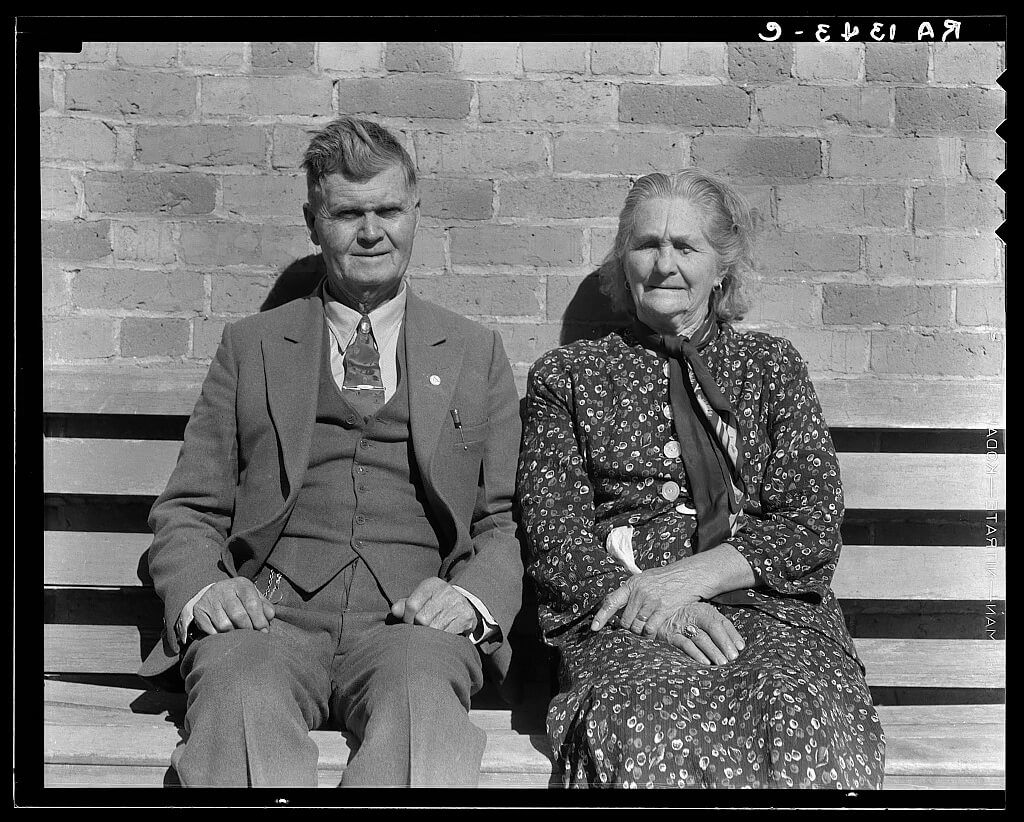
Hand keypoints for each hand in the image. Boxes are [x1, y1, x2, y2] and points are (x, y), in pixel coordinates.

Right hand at [191, 577, 275, 635]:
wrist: (215, 594)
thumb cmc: (240, 599)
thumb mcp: (254, 597)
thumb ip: (265, 608)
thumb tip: (269, 620)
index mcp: (241, 584)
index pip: (252, 603)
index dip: (259, 620)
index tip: (264, 631)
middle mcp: (224, 589)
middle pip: (238, 615)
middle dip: (248, 628)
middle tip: (251, 635)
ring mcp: (209, 599)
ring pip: (224, 625)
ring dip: (233, 633)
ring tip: (237, 632)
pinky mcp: (198, 610)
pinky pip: (211, 631)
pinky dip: (219, 635)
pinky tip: (224, 632)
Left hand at [391, 577, 476, 635]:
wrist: (464, 605)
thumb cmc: (435, 605)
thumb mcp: (420, 600)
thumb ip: (405, 605)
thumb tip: (395, 611)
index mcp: (431, 584)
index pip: (411, 605)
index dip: (407, 619)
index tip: (409, 623)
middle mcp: (446, 591)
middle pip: (422, 618)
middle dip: (418, 628)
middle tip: (420, 631)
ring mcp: (457, 604)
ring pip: (434, 628)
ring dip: (429, 636)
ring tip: (430, 634)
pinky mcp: (466, 617)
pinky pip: (447, 634)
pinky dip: (442, 639)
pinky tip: (442, 636)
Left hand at [590, 559, 712, 635]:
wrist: (690, 574)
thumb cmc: (668, 578)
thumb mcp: (646, 579)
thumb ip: (633, 591)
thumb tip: (618, 606)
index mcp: (632, 584)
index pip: (611, 601)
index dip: (601, 616)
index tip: (594, 628)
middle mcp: (639, 591)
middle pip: (625, 620)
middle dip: (629, 628)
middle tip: (636, 627)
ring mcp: (651, 600)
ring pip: (636, 626)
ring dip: (640, 632)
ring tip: (646, 628)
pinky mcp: (664, 608)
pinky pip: (650, 628)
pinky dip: (650, 634)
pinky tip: (653, 632)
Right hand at [655, 602, 744, 665]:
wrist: (654, 616)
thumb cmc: (684, 620)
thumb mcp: (701, 618)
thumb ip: (719, 627)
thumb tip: (740, 645)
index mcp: (702, 609)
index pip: (721, 621)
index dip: (732, 634)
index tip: (741, 648)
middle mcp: (692, 614)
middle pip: (712, 626)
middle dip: (724, 643)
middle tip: (732, 658)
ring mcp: (680, 624)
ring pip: (700, 637)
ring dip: (712, 650)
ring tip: (722, 663)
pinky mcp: (669, 635)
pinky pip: (684, 644)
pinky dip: (695, 653)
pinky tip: (704, 662)